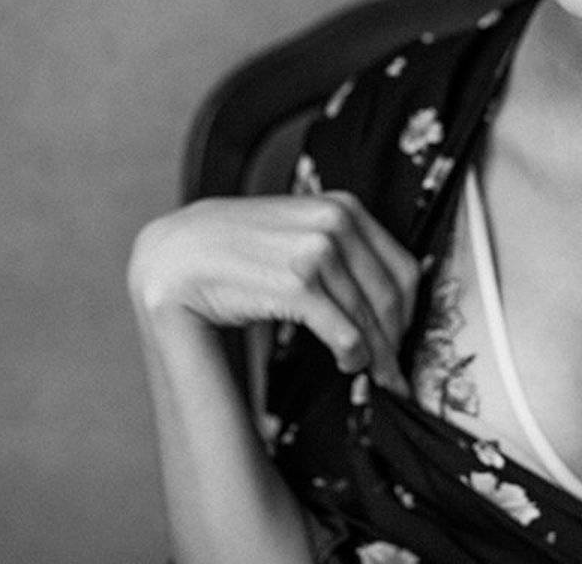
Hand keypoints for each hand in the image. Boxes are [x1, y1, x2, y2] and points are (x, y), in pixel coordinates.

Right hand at [128, 192, 418, 392]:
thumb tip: (400, 303)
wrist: (171, 261)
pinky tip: (347, 363)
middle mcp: (330, 220)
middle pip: (390, 294)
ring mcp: (310, 248)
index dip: (411, 312)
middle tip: (396, 375)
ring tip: (369, 372)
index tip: (406, 342)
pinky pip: (341, 328)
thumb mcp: (294, 241)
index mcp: (340, 206)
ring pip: (368, 315)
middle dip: (396, 340)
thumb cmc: (236, 260)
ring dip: (376, 353)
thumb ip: (340, 253)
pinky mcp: (289, 281)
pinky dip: (353, 353)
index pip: (401, 266)